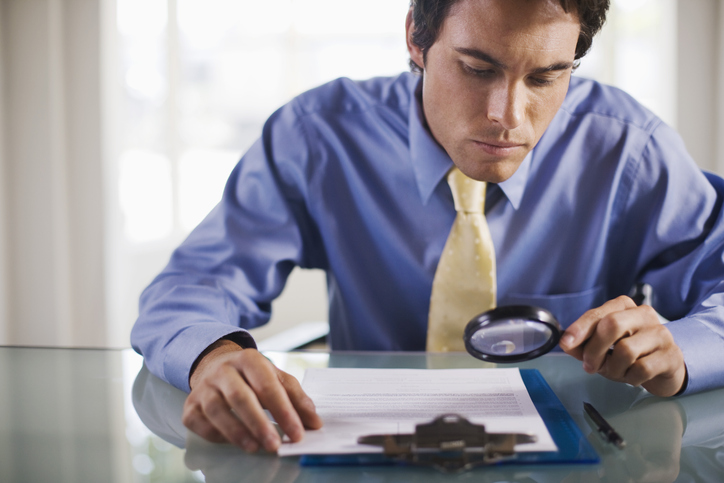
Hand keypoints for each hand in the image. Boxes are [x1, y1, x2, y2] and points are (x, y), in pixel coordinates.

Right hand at [182, 340, 322, 452]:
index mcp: (249, 359)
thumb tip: (314, 422)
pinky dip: (218, 435)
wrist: (215, 366)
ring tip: (256, 447)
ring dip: (238, 433)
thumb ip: (297, 398)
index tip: (298, 433)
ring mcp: (204, 388)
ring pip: (218, 411)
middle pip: (240, 397)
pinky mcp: (190, 406)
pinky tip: (235, 442)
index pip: (268, 385)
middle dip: (259, 424)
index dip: (284, 411)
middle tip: (275, 445)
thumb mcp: (276, 378)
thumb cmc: (252, 377)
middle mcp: (223, 371)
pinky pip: (201, 424)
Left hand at [559, 296, 686, 396]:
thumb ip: (582, 345)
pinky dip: (631, 378)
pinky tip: (634, 377)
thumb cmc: (631, 355)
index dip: (580, 329)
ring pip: (626, 350)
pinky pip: (642, 369)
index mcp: (623, 307)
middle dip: (594, 350)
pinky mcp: (671, 355)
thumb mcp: (602, 348)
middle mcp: (643, 314)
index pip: (597, 314)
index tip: (566, 343)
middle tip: (590, 366)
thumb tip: (566, 343)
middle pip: (611, 325)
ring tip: (618, 372)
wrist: (666, 368)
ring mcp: (660, 334)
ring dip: (614, 368)